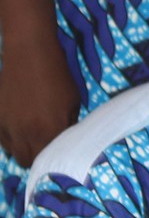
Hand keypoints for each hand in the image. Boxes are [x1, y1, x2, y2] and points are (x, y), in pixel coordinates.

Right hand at [0, 33, 79, 167]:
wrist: (30, 56)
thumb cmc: (58, 78)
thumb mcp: (73, 103)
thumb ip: (68, 126)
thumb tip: (65, 142)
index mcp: (49, 132)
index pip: (50, 160)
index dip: (55, 159)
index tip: (58, 155)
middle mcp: (25, 135)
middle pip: (28, 161)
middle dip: (38, 157)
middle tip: (45, 147)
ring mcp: (6, 128)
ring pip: (14, 152)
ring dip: (23, 148)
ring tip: (32, 135)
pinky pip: (2, 139)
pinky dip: (10, 138)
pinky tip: (19, 126)